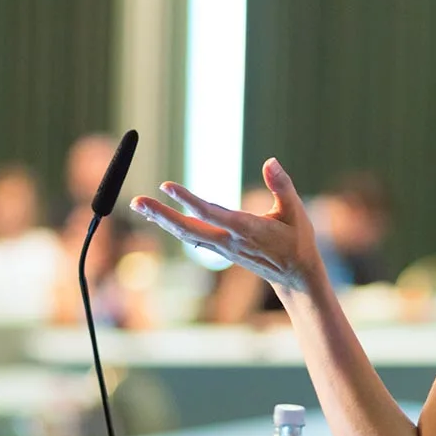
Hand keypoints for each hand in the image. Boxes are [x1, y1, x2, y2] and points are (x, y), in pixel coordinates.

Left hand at [130, 158, 322, 292]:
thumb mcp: (296, 210)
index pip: (211, 213)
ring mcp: (223, 249)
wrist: (296, 274)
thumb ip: (282, 185)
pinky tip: (159, 217)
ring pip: (187, 235)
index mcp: (247, 229)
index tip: (167, 186)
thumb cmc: (298, 239)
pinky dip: (174, 226)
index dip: (187, 200)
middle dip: (162, 215)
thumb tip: (270, 161)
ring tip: (139, 205)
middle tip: (138, 200)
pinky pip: (192, 238)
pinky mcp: (222, 251)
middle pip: (189, 229)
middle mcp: (230, 242)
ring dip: (162, 220)